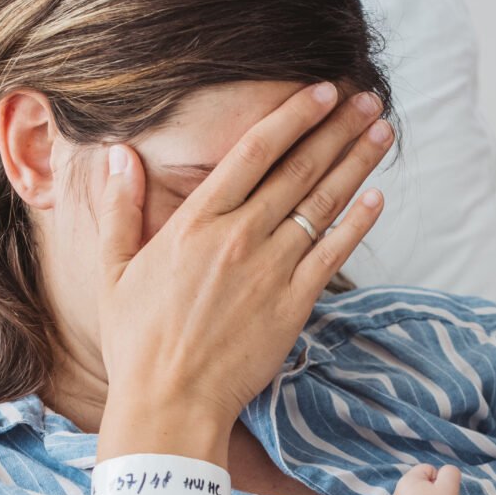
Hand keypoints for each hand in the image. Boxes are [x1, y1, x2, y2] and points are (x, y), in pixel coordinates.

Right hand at [95, 84, 391, 453]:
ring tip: (381, 133)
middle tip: (367, 100)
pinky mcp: (294, 306)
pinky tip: (377, 198)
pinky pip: (333, 256)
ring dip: (356, 165)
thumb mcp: (114, 271)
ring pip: (322, 205)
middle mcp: (239, 237)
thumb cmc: (137, 342)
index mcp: (196, 222)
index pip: (254, 151)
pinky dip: (357, 225)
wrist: (170, 403)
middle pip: (299, 169)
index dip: (293, 116)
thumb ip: (120, 209)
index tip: (321, 91)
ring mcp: (271, 271)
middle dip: (338, 129)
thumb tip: (118, 156)